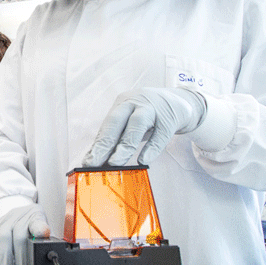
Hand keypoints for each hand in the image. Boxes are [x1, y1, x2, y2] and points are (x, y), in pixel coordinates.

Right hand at [0, 204, 49, 264]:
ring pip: (2, 239)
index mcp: (36, 216)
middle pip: (19, 237)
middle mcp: (21, 215)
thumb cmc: (33, 229)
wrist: (20, 215)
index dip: (39, 228)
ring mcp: (6, 218)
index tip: (42, 235)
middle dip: (20, 264)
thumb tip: (47, 256)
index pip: (38, 221)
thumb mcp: (43, 233)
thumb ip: (45, 243)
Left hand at [83, 87, 205, 166]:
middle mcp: (135, 103)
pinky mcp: (169, 119)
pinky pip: (160, 134)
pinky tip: (143, 160)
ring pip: (137, 124)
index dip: (97, 144)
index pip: (107, 125)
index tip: (86, 162)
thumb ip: (117, 138)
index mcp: (122, 104)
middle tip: (94, 162)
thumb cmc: (149, 116)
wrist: (179, 101)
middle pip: (117, 121)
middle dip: (104, 142)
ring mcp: (153, 109)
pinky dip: (151, 148)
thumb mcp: (131, 122)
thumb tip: (96, 159)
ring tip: (115, 162)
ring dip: (125, 144)